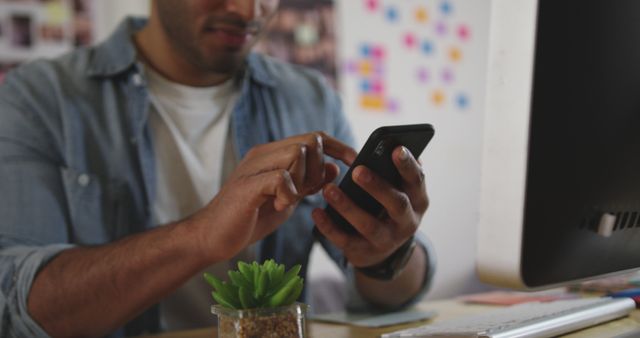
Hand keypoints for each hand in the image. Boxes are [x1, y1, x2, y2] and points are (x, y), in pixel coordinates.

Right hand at [190, 132, 356, 262]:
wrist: (214, 236)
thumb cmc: (250, 217)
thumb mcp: (288, 198)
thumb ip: (309, 183)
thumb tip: (334, 168)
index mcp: (274, 154)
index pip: (313, 137)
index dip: (338, 146)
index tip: (355, 160)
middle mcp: (264, 154)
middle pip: (310, 142)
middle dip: (319, 169)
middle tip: (307, 193)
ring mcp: (254, 167)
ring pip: (297, 154)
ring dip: (303, 181)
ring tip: (288, 200)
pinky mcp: (247, 185)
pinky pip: (282, 177)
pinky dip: (288, 194)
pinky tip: (278, 206)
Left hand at [312, 146, 427, 266]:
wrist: (382, 251)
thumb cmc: (388, 206)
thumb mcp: (399, 191)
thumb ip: (396, 171)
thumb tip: (394, 144)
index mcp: (417, 200)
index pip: (417, 180)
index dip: (408, 165)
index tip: (396, 149)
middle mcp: (407, 222)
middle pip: (396, 204)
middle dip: (377, 187)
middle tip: (357, 171)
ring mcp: (387, 241)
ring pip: (368, 225)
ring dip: (348, 207)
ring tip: (328, 189)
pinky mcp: (364, 253)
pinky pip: (345, 240)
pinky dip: (329, 227)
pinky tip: (316, 212)